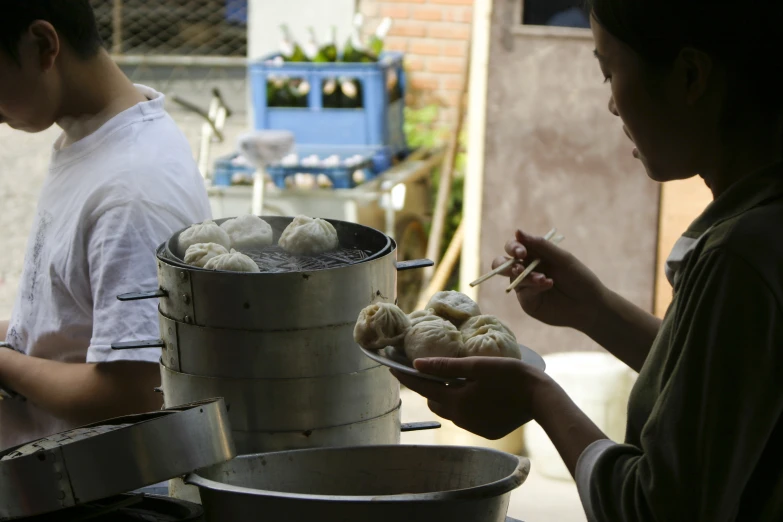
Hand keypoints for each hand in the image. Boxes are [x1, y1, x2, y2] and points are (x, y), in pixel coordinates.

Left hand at [393, 356, 553, 439]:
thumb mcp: (476, 366)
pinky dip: (462, 404)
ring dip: (445, 396)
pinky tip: (471, 392)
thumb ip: (446, 366)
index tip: (392, 367)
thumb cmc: (509, 375)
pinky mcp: (486, 431)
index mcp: (456, 401)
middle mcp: (461, 418)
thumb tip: (417, 364)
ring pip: (449, 410)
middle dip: (427, 387)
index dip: (407, 377)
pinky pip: (465, 417)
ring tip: (450, 379)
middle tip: (425, 370)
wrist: (540, 398)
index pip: (423, 388)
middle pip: (434, 401)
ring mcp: (474, 427)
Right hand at [492, 229, 606, 332]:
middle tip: (519, 267)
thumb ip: (540, 246)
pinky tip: (548, 285)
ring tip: (544, 279)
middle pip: (502, 262)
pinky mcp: (527, 301)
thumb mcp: (562, 258)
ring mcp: (525, 286)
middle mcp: (526, 269)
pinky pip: (523, 291)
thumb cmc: (579, 278)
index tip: (521, 252)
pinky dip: (534, 286)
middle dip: (505, 263)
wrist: (590, 305)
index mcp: (534, 254)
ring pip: (511, 277)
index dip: (513, 247)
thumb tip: (517, 231)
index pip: (514, 246)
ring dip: (525, 276)